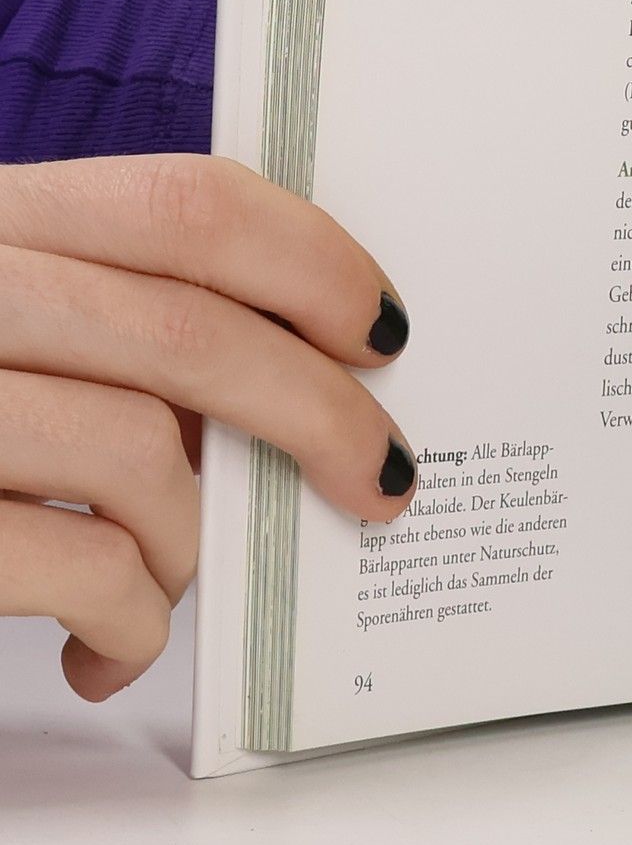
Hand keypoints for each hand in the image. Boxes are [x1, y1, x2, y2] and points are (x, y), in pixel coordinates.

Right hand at [0, 154, 416, 699]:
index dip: (310, 261)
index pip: (185, 201)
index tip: (380, 328)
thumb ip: (111, 313)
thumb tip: (300, 366)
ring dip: (194, 539)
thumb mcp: (4, 318)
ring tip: (168, 579)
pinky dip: (129, 618)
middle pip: (189, 333)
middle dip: (319, 414)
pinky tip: (110, 643)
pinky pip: (74, 566)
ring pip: (140, 456)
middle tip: (379, 477)